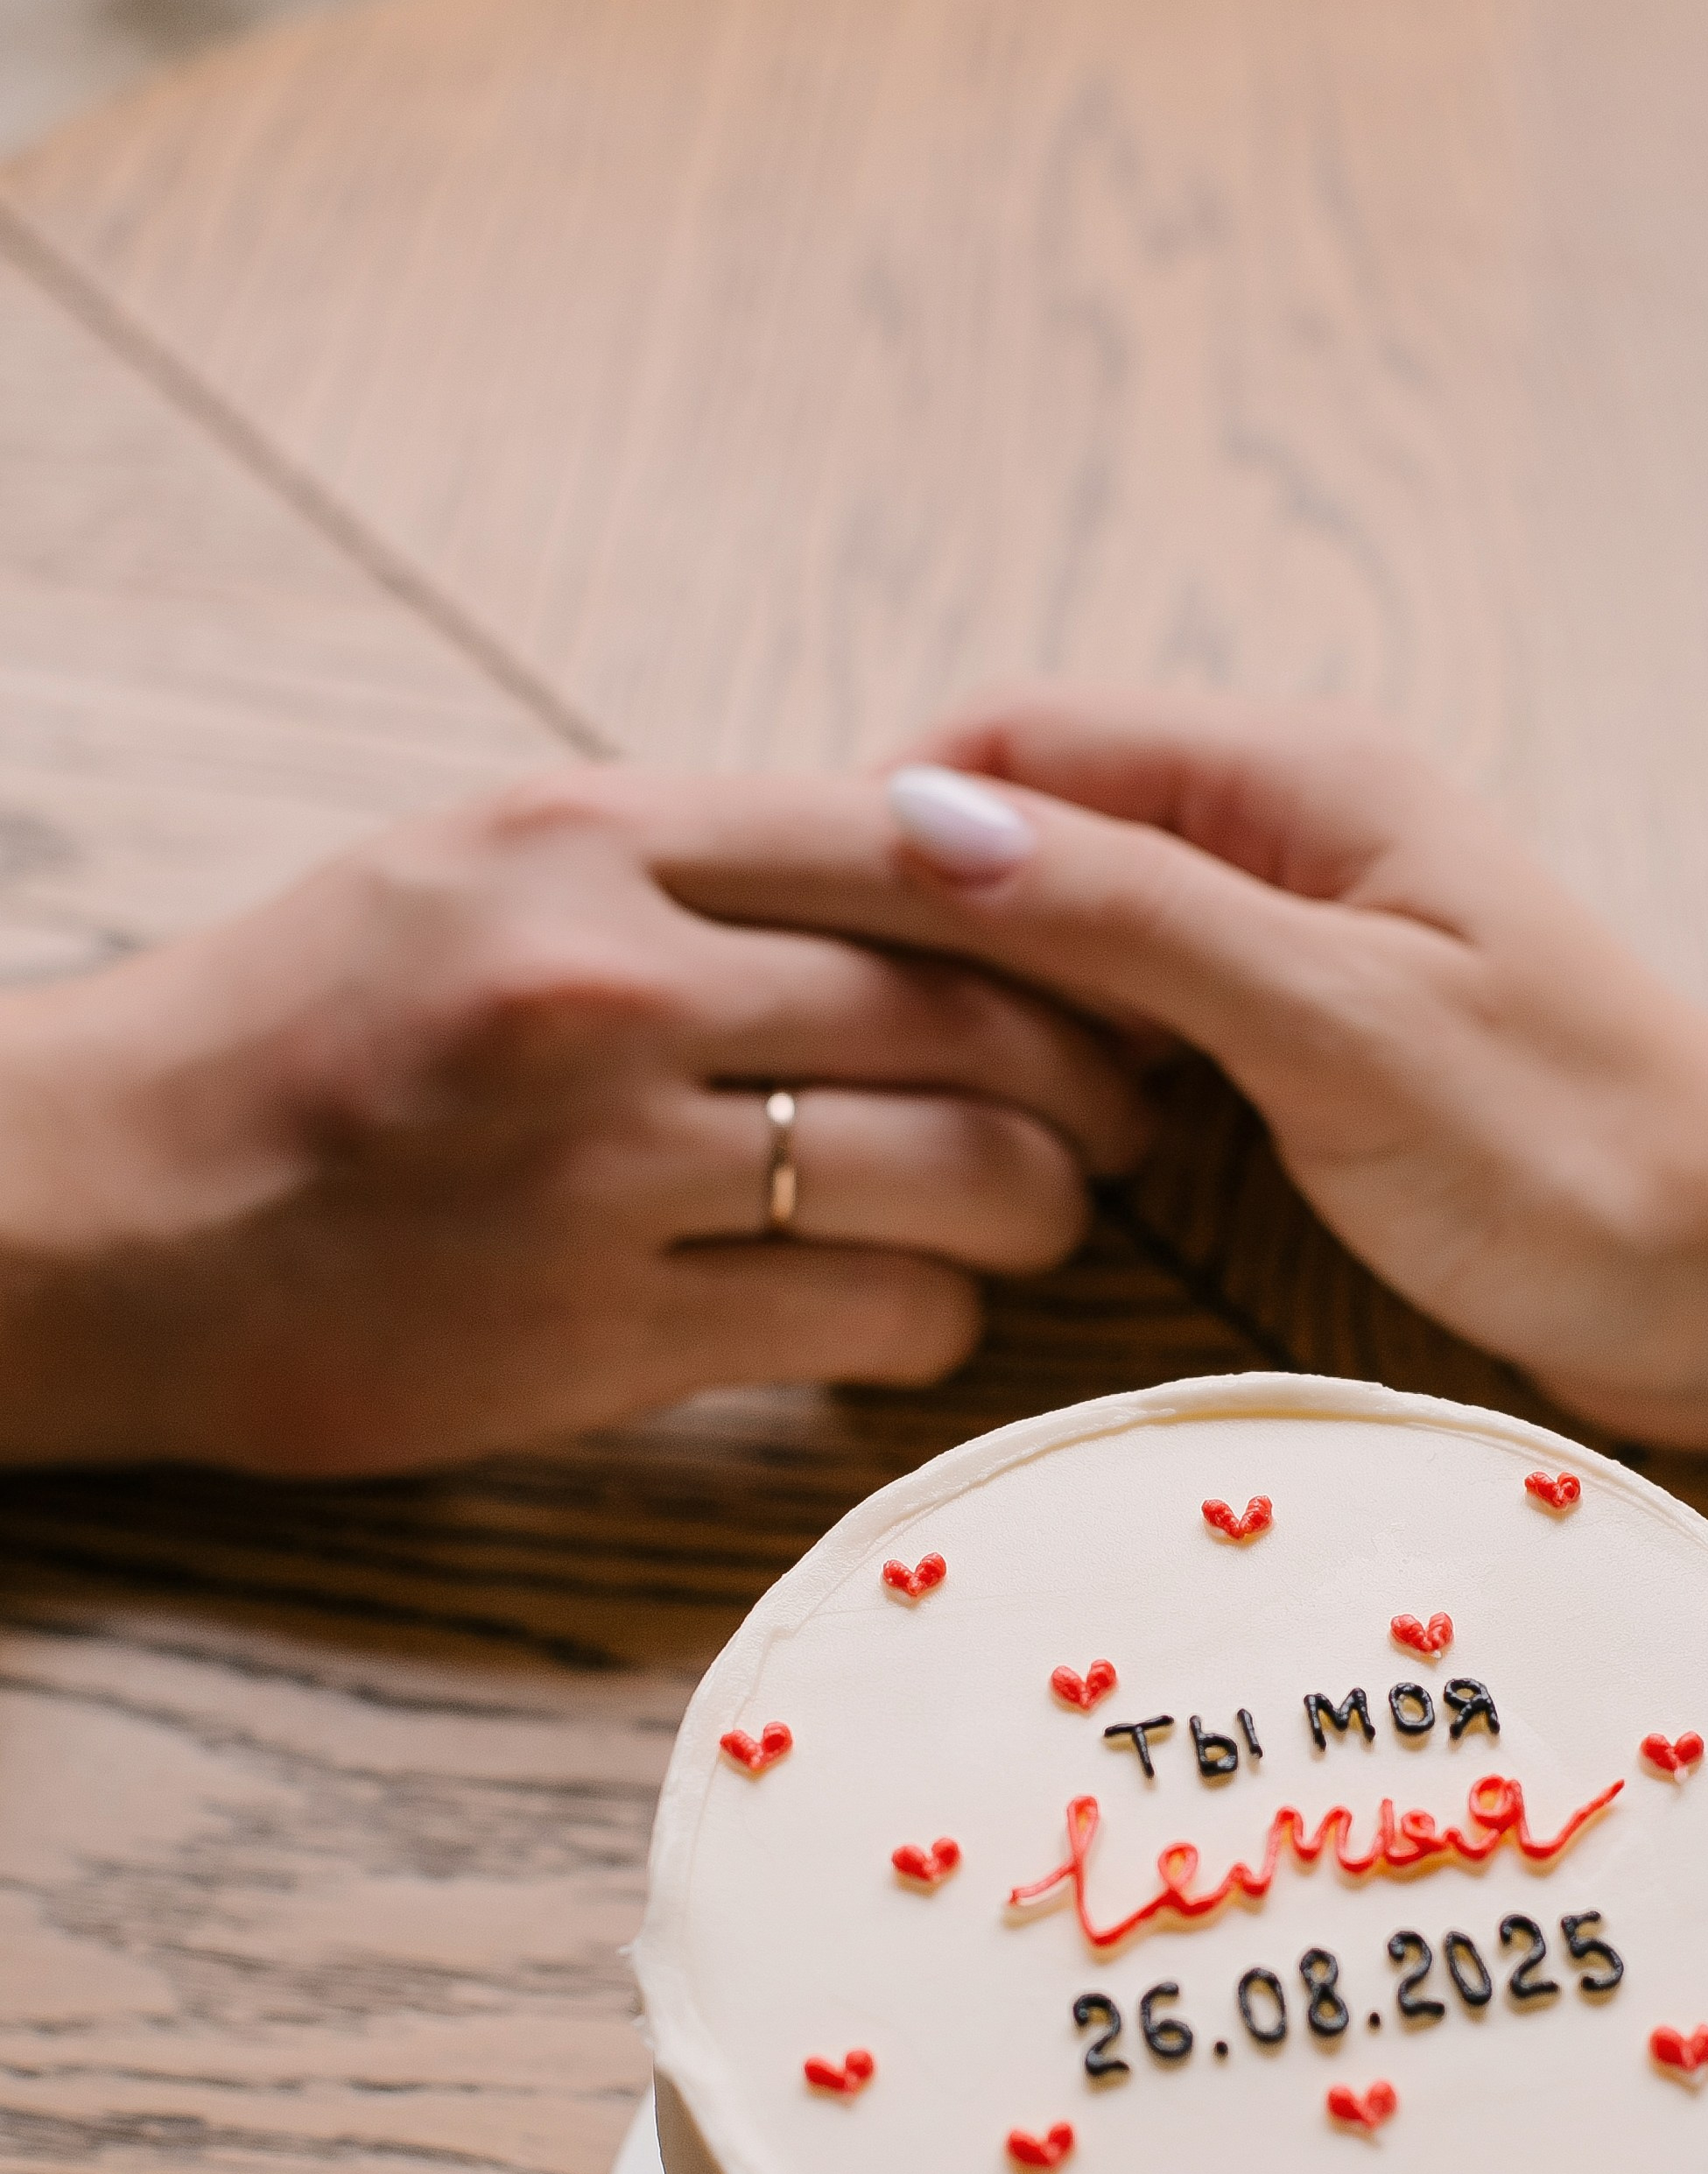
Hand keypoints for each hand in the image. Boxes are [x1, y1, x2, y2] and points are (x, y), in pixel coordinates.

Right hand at [0, 768, 1145, 1472]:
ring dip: (1044, 1204)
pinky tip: (920, 1306)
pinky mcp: (601, 1334)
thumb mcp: (473, 870)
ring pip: (956, 1171)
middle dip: (1097, 1071)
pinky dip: (938, 1315)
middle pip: (974, 1012)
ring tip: (1044, 1213)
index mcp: (587, 839)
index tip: (1123, 957)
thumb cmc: (299, 1030)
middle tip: (1134, 1108)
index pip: (917, 845)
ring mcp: (605, 1167)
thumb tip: (930, 858)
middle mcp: (607, 986)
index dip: (1067, 908)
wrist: (106, 1213)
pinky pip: (870, 1318)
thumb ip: (688, 862)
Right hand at [876, 692, 1707, 1449]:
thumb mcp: (1333, 1024)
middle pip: (1035, 827)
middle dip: (928, 917)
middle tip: (833, 1043)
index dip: (892, 820)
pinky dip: (1065, 1060)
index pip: (1022, 736)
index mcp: (1297, 777)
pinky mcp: (1301, 1040)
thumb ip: (1134, 917)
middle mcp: (1284, 829)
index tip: (791, 933)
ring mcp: (1289, 937)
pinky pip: (1132, 1015)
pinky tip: (1027, 1134)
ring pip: (1073, 928)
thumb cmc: (1563, 1149)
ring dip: (992, 999)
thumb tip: (923, 821)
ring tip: (918, 1098)